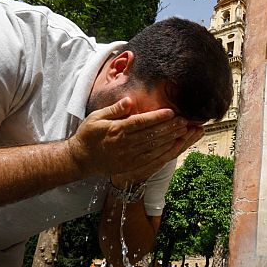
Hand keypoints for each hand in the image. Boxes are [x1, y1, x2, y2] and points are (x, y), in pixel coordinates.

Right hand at [66, 97, 188, 176]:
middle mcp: (124, 144)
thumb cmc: (88, 135)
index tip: (170, 112)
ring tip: (184, 131)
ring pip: (154, 147)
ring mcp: (129, 157)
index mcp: (116, 130)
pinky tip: (175, 145)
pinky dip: (165, 152)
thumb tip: (129, 100)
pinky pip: (152, 159)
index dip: (157, 117)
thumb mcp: (96, 117)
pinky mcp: (132, 166)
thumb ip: (114, 110)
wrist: (81, 159)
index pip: (140, 122)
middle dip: (169, 127)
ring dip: (171, 139)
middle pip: (151, 135)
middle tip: (185, 120)